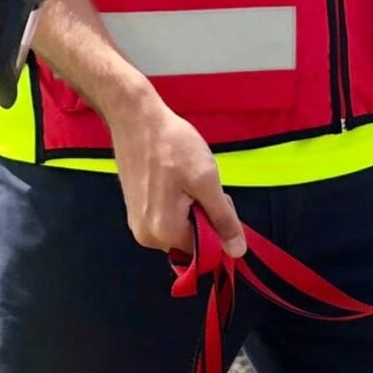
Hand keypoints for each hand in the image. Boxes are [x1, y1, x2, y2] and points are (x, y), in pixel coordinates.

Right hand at [108, 88, 246, 256]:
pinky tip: (175, 182)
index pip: (205, 250)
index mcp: (164, 233)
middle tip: (202, 185)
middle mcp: (147, 237)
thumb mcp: (206, 181)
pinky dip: (177, 206)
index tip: (217, 200)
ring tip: (187, 180)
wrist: (136, 119)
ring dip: (191, 211)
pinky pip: (166, 221)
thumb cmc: (172, 145)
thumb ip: (223, 219)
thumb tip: (237, 252)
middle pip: (190, 242)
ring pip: (179, 230)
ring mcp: (138, 225)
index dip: (218, 229)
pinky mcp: (135, 213)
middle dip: (204, 219)